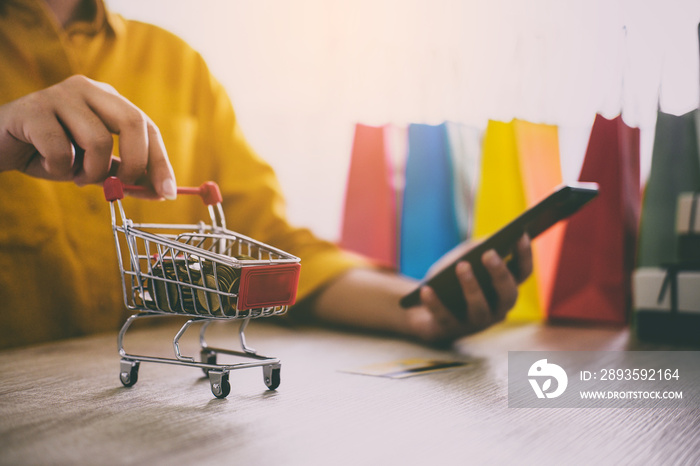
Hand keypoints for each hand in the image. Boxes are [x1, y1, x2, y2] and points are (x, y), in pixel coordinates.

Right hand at [0, 75, 175, 198]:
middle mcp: (89, 89)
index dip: (160, 162)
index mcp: (108, 100)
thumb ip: (124, 174)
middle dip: (136, 164)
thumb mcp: (93, 165)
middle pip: (133, 122)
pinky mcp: (33, 109)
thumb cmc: (49, 153)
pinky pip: (61, 151)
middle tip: (121, 188)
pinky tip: (44, 164)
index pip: (148, 128)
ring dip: (90, 172)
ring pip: (98, 141)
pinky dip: (58, 169)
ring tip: (73, 175)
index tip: (168, 192)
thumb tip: (161, 190)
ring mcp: (60, 95)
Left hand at [406, 234, 532, 344]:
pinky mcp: (451, 329)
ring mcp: (476, 323)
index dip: (524, 255)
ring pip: (479, 309)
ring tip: (461, 266)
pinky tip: (427, 289)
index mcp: (504, 289)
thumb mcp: (462, 258)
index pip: (522, 273)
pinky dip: (435, 304)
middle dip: (500, 274)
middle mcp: (497, 309)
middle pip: (507, 294)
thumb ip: (476, 248)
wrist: (424, 309)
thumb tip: (489, 241)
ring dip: (471, 287)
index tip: (521, 234)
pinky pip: (444, 317)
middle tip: (489, 254)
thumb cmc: (450, 279)